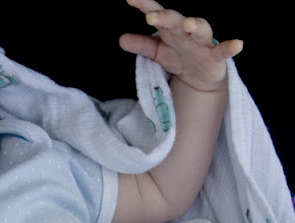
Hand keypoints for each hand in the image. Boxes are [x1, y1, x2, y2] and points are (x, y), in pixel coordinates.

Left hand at [119, 0, 242, 91]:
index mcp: (170, 29)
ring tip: (189, 24)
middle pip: (175, 20)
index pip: (156, 14)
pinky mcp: (216, 57)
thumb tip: (122, 39)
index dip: (144, 6)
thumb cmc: (180, 57)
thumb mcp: (159, 53)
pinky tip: (237, 44)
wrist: (201, 78)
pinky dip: (231, 47)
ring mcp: (202, 43)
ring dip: (196, 25)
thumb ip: (142, 46)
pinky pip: (224, 51)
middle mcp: (186, 32)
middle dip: (164, 17)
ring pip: (201, 30)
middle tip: (150, 16)